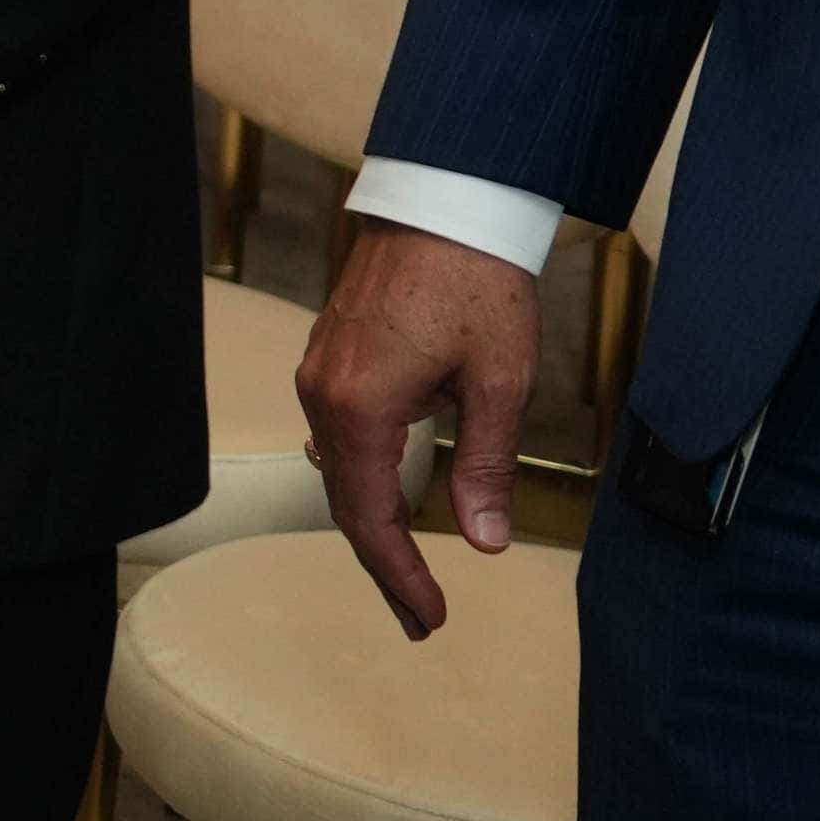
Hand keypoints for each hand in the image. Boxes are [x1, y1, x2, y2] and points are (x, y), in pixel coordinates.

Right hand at [302, 223, 541, 635]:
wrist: (445, 201)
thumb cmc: (477, 282)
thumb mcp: (499, 381)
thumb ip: (486, 465)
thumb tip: (482, 541)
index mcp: (360, 407)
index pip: (371, 517)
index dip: (400, 576)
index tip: (431, 619)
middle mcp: (324, 395)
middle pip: (345, 503)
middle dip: (384, 565)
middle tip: (420, 616)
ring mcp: (320, 372)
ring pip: (338, 471)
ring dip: (373, 524)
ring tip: (408, 568)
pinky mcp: (331, 355)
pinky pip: (338, 436)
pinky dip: (365, 480)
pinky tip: (393, 495)